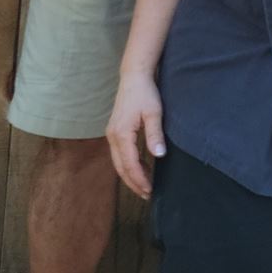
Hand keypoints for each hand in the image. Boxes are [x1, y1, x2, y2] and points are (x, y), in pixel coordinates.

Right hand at [106, 70, 165, 197]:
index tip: (150, 190)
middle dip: (133, 183)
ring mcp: (112, 134)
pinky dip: (129, 164)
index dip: (140, 179)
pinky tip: (141, 168)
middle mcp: (113, 136)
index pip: (130, 164)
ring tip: (144, 186)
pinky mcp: (115, 132)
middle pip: (121, 167)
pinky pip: (120, 154)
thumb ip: (155, 134)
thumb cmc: (145, 93)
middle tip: (146, 195)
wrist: (134, 77)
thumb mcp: (154, 113)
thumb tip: (159, 155)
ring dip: (130, 175)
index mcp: (121, 133)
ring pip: (118, 162)